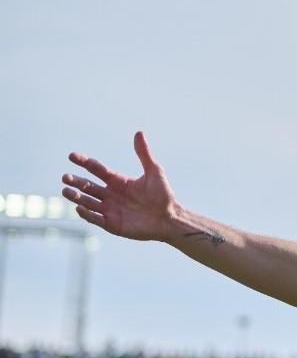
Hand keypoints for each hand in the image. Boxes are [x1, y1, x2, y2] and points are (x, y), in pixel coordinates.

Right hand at [61, 131, 178, 241]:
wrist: (170, 219)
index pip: (96, 169)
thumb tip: (139, 132)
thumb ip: (144, 154)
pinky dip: (87, 214)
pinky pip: (95, 219)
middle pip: (87, 186)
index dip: (84, 162)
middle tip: (65, 177)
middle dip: (76, 181)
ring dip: (76, 197)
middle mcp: (110, 195)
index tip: (71, 155)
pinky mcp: (112, 225)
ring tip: (66, 190)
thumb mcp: (154, 171)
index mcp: (117, 181)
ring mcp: (110, 210)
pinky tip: (79, 208)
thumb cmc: (163, 195)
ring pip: (87, 202)